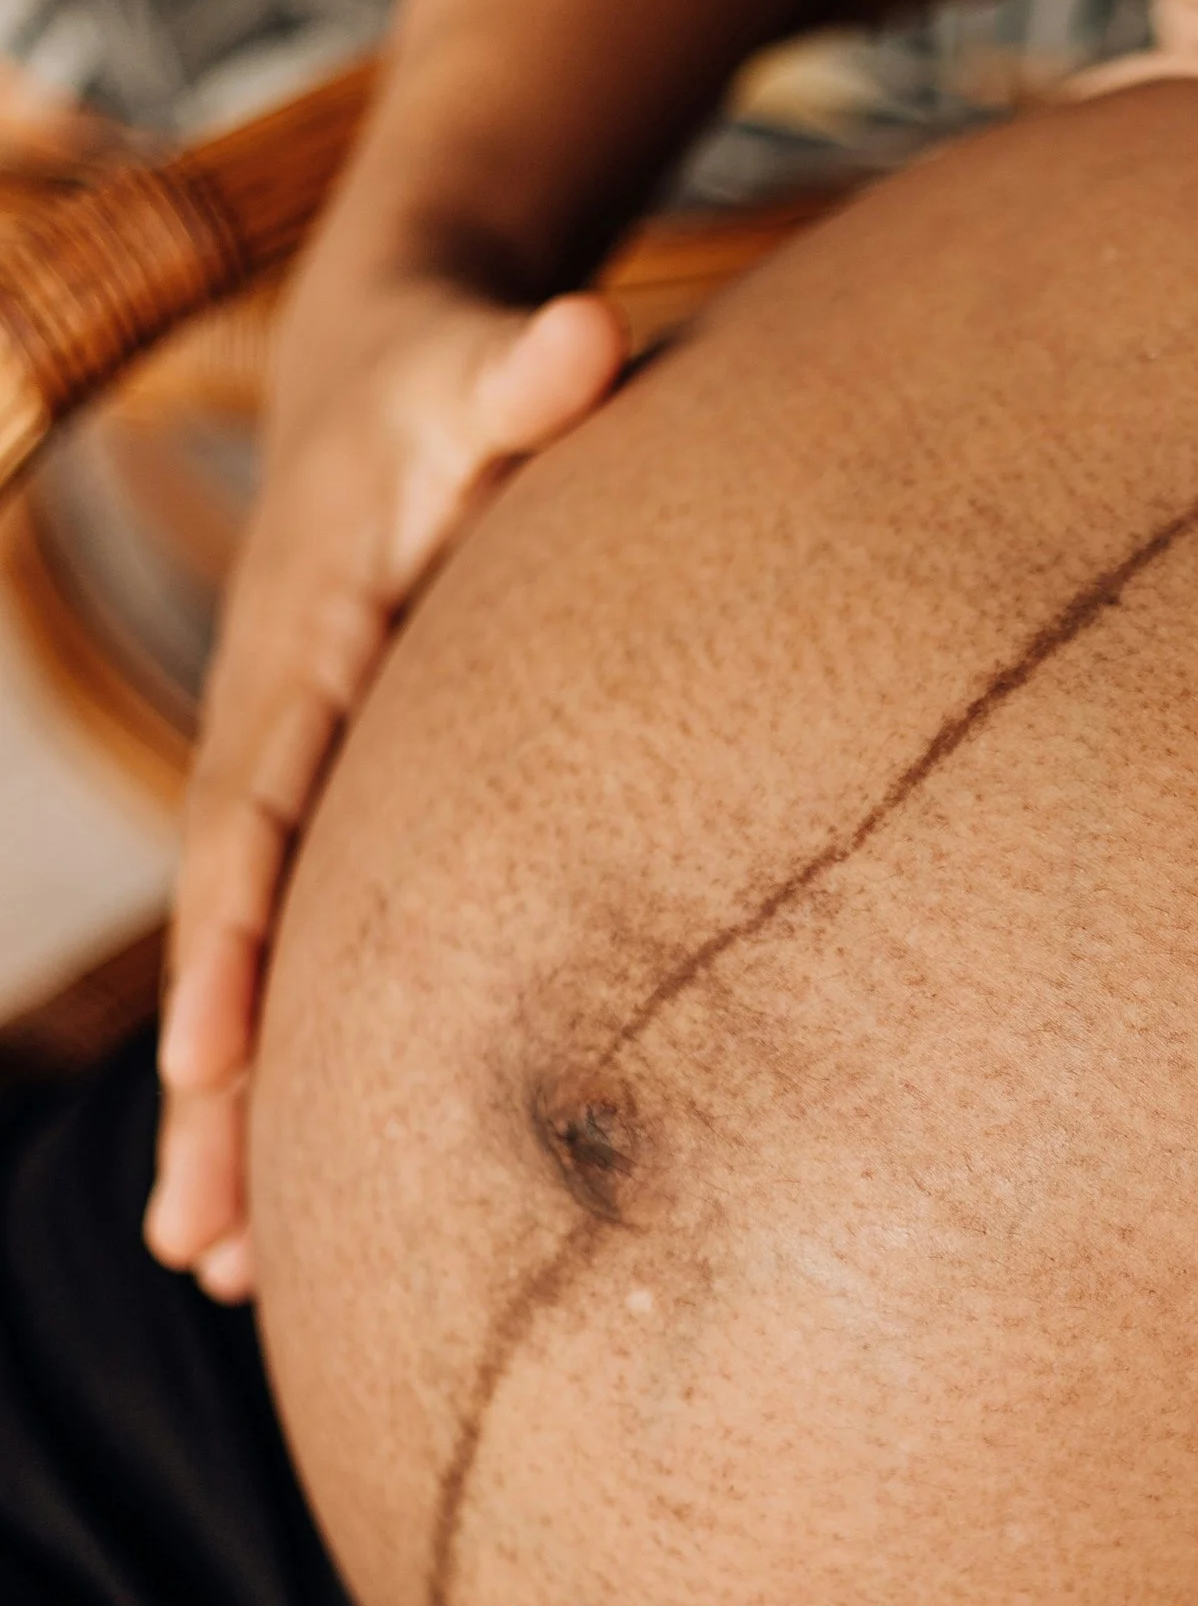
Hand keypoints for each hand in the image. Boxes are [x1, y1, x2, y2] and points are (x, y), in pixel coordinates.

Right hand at [146, 266, 625, 1295]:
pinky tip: (274, 1194)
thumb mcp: (480, 360)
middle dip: (211, 1088)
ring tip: (216, 1265)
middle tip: (204, 1236)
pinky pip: (284, 949)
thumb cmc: (451, 376)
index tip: (214, 1058)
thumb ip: (528, 374)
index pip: (259, 810)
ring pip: (245, 966)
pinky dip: (269, 1066)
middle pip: (231, 930)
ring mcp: (282, 773)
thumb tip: (584, 339)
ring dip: (225, 1116)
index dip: (234, 936)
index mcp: (303, 649)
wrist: (383, 356)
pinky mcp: (316, 800)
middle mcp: (269, 726)